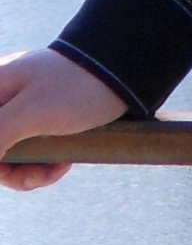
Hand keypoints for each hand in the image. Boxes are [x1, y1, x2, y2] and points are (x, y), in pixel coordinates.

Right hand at [0, 50, 126, 190]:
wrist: (126, 70)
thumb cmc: (76, 87)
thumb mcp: (30, 113)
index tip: (15, 169)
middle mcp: (3, 98)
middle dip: (14, 171)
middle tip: (43, 173)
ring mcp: (22, 110)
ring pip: (10, 156)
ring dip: (32, 171)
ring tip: (59, 167)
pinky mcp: (41, 121)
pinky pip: (30, 153)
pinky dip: (43, 165)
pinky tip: (64, 162)